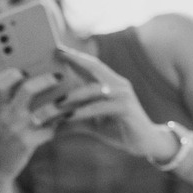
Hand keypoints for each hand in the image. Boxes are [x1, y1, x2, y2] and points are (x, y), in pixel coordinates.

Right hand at [0, 67, 69, 186]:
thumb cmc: (2, 140)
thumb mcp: (1, 120)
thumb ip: (12, 104)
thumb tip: (38, 86)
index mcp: (0, 107)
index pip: (3, 83)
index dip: (16, 72)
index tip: (29, 67)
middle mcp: (7, 115)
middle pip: (27, 89)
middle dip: (46, 80)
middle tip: (60, 76)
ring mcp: (18, 129)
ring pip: (45, 111)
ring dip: (62, 104)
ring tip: (72, 99)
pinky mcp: (27, 143)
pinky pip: (50, 130)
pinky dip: (60, 125)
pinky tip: (68, 119)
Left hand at [50, 47, 172, 161]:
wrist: (144, 144)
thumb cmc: (117, 130)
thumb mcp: (91, 123)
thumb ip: (73, 118)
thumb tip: (48, 120)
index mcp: (111, 83)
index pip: (92, 64)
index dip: (75, 55)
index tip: (56, 48)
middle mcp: (119, 84)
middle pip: (95, 67)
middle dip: (74, 59)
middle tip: (54, 54)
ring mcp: (123, 95)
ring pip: (94, 89)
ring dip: (73, 95)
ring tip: (55, 102)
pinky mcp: (126, 109)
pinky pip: (100, 107)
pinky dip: (83, 112)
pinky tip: (69, 117)